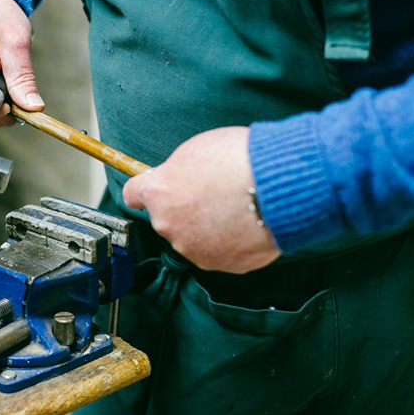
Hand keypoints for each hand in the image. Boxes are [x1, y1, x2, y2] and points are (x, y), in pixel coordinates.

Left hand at [123, 126, 280, 273]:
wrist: (279, 186)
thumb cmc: (239, 159)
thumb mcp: (195, 150)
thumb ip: (177, 171)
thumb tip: (178, 179)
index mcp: (158, 193)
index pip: (134, 194)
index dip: (146, 189)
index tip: (153, 189)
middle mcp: (169, 226)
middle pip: (168, 218)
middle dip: (186, 208)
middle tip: (214, 192)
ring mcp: (195, 249)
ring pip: (195, 237)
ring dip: (209, 226)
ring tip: (236, 207)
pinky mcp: (223, 264)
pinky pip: (223, 252)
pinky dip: (233, 241)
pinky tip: (249, 222)